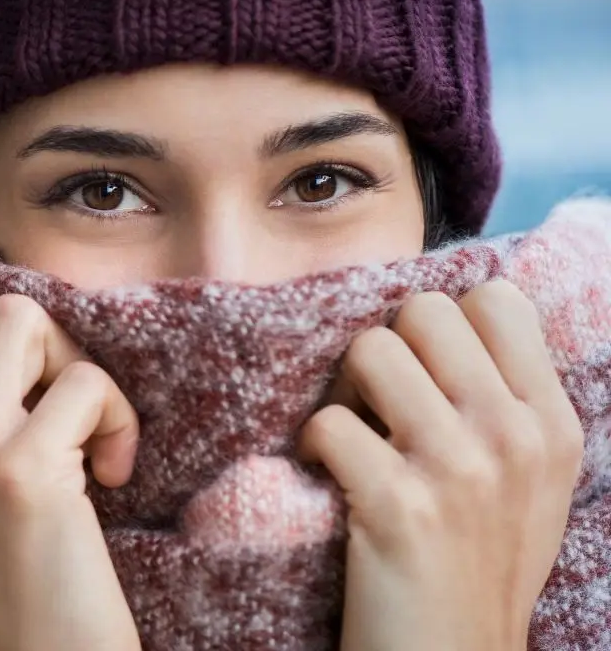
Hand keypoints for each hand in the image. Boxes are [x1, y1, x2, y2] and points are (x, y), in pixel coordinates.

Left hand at [298, 281, 584, 650]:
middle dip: (387, 347)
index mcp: (551, 423)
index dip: (444, 323)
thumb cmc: (477, 564)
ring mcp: (459, 469)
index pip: (497, 299)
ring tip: (352, 437)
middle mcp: (514, 436)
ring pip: (371, 350)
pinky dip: (312, 446)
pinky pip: (328, 422)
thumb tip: (442, 318)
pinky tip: (327, 478)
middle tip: (376, 402)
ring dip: (343, 391)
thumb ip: (503, 400)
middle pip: (424, 311)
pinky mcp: (398, 505)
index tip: (425, 370)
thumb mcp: (528, 479)